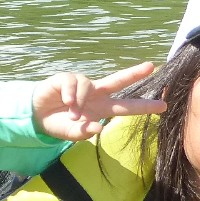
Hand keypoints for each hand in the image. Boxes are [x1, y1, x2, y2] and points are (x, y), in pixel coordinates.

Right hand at [31, 61, 166, 140]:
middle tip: (152, 67)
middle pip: (118, 80)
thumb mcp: (72, 133)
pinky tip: (64, 101)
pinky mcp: (66, 79)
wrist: (36, 117)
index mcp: (101, 108)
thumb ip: (85, 132)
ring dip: (79, 102)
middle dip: (134, 73)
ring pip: (88, 86)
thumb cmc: (59, 124)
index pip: (127, 106)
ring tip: (71, 114)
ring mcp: (81, 85)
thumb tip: (99, 127)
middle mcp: (95, 94)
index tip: (163, 106)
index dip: (144, 106)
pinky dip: (70, 93)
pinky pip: (72, 82)